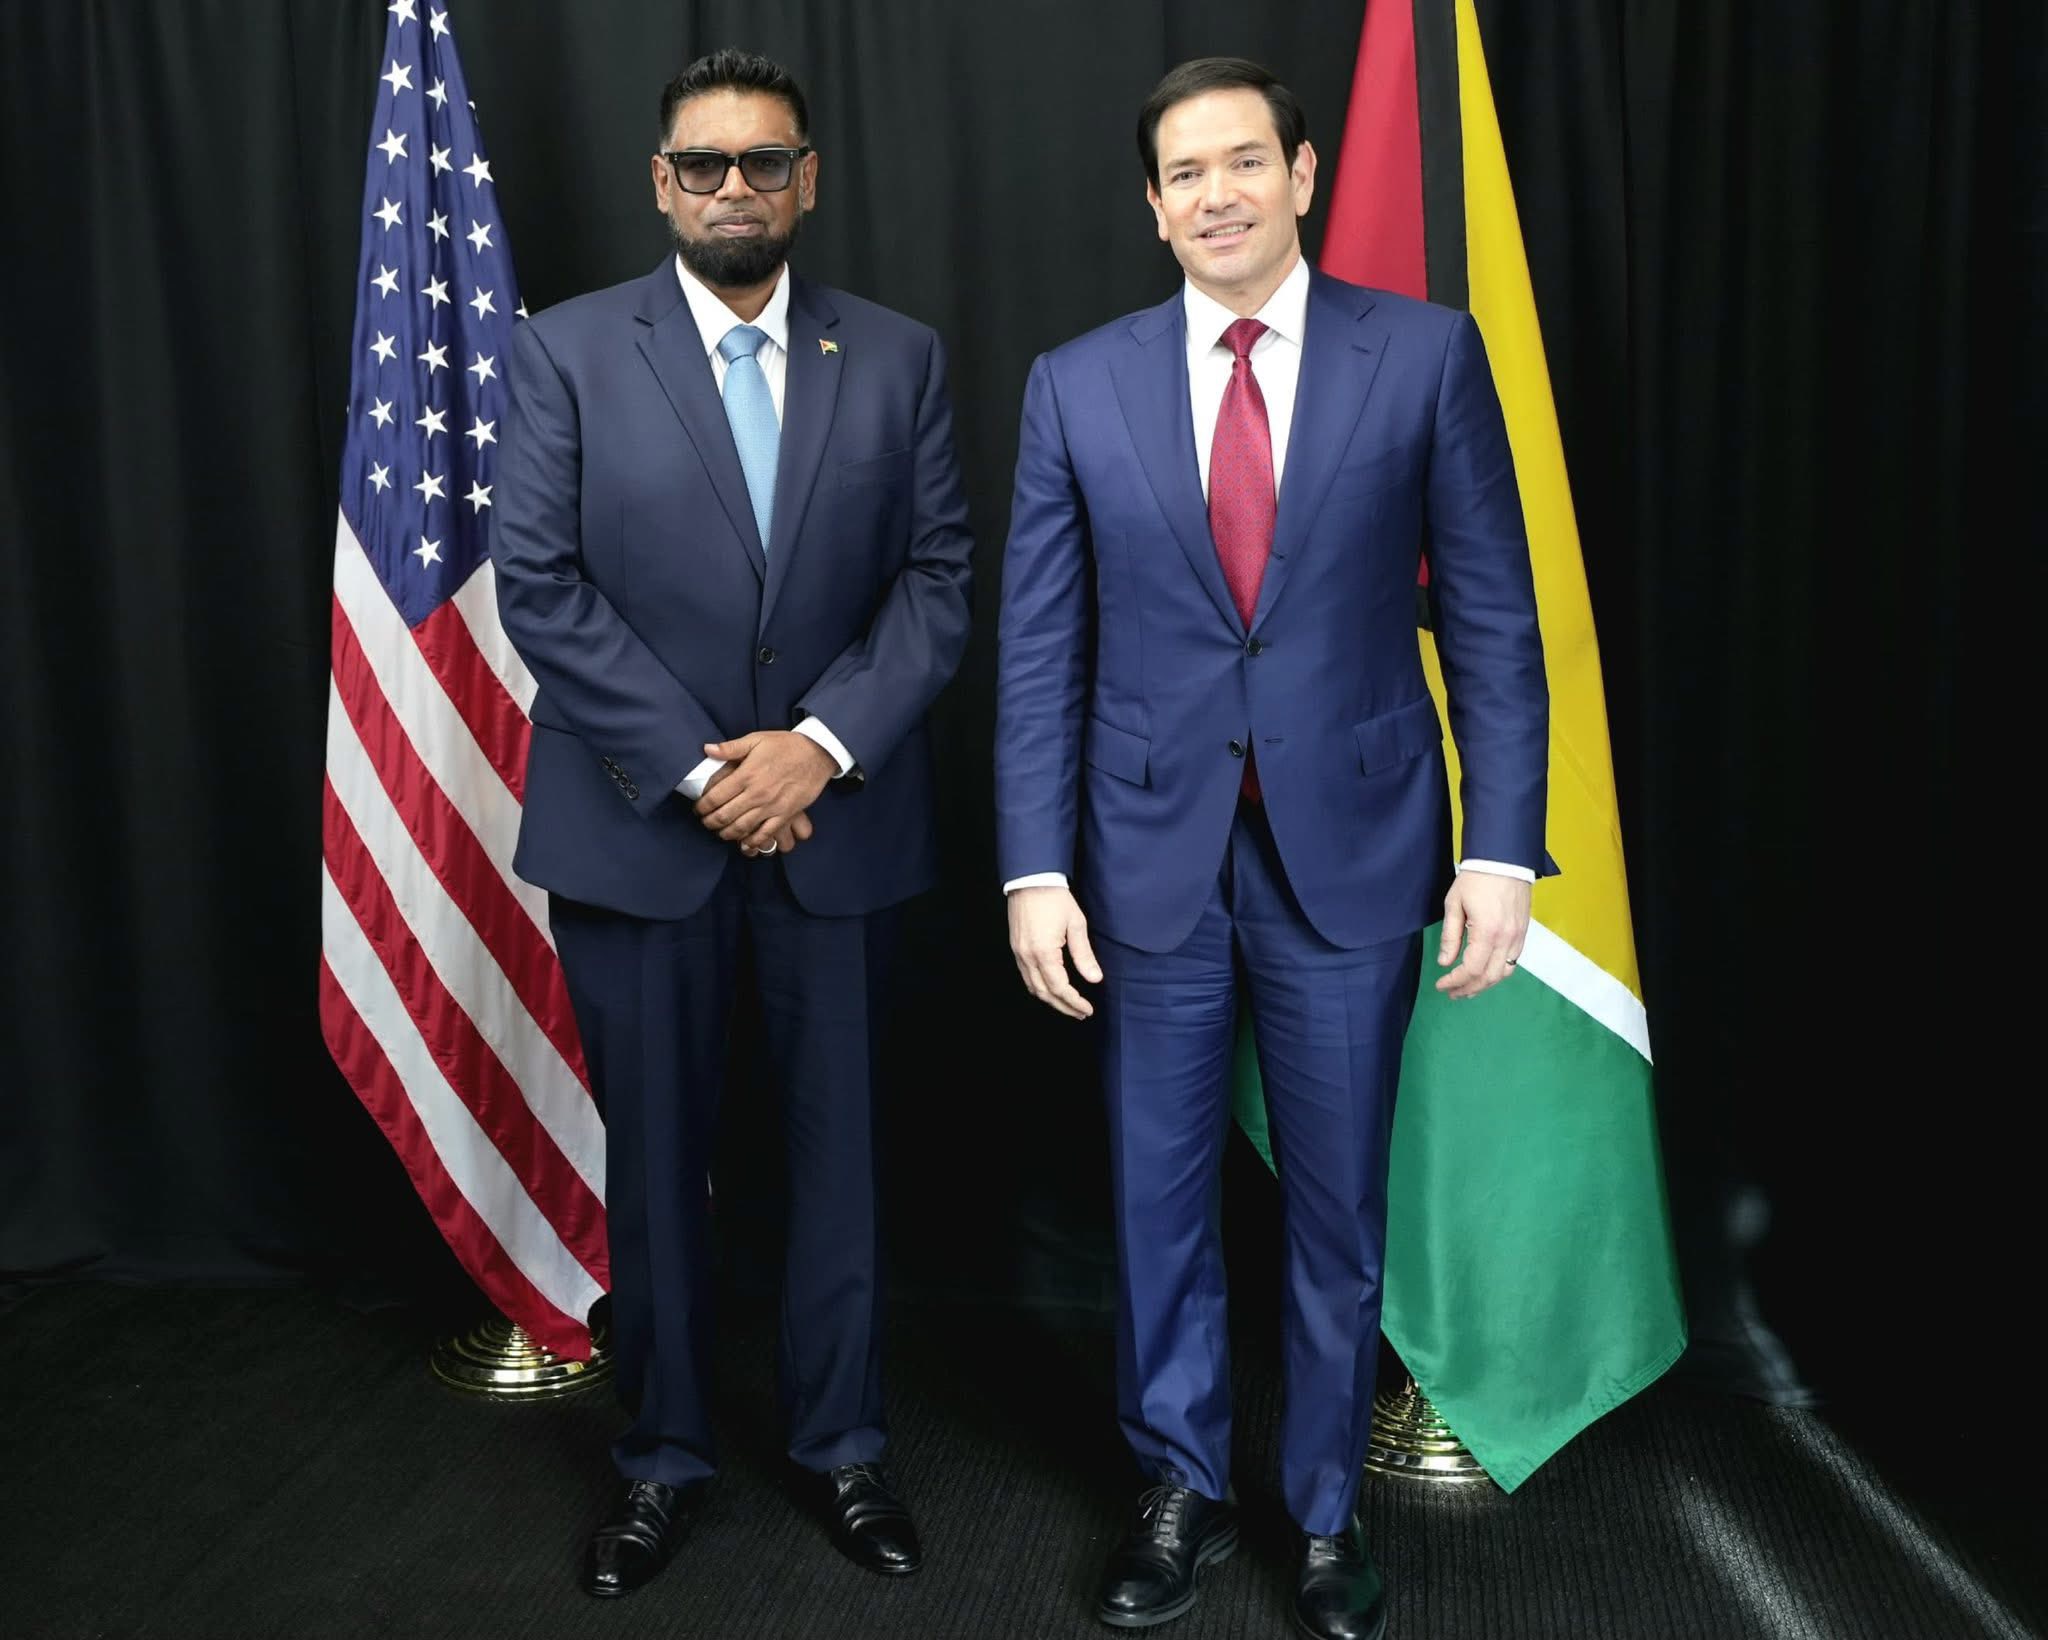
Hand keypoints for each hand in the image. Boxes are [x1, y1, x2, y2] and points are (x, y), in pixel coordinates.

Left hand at [694, 732, 835, 852]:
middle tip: (705, 823)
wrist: (817, 753)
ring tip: (720, 832)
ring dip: (726, 833)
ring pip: (742, 827)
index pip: (715, 797)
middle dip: (710, 822)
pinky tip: (744, 845)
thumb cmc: (786, 745)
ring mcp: (771, 806)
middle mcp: (756, 794)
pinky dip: (752, 842)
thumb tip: (707, 749)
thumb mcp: (756, 739)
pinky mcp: (785, 814)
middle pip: (725, 815)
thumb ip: (730, 748)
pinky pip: (766, 833)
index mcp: (746, 775)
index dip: (702, 806)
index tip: (697, 809)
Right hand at [1008, 885, 1101, 1019]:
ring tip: (1068, 1005)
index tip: (1087, 1009)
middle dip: (1063, 1006)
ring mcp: (1018, 953)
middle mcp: (1028, 957)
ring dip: (1050, 1000)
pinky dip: (1039, 988)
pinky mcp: (1016, 948)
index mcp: (1044, 952)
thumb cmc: (1055, 898)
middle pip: (1044, 993)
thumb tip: (1095, 978)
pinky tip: (1050, 989)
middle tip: (1080, 1014)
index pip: (1060, 988)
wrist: (1031, 879)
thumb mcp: (1076, 924)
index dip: (1074, 1002)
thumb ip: (1084, 954)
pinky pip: (1026, 976)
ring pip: (1033, 987)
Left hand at [1434, 872, 1531, 998]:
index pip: (1471, 970)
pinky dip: (1498, 972)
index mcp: (1487, 932)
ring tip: (1467, 989)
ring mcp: (1518, 937)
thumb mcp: (1454, 904)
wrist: (1505, 860)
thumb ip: (1450, 936)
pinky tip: (1484, 973)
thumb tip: (1445, 962)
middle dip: (1468, 989)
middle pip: (1489, 977)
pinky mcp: (1523, 933)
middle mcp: (1507, 939)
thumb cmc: (1477, 878)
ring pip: (1504, 973)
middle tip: (1451, 993)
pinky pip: (1513, 961)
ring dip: (1484, 985)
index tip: (1441, 984)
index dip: (1455, 982)